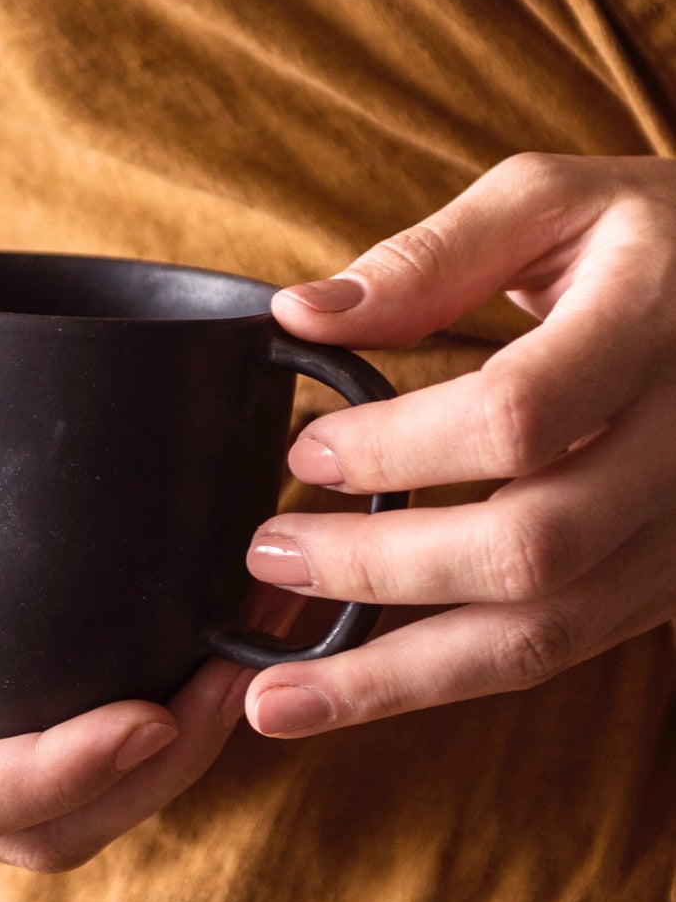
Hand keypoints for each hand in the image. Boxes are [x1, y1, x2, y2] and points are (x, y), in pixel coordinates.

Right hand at [0, 358, 259, 870]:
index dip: (50, 781)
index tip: (151, 712)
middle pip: (30, 837)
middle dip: (147, 783)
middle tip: (235, 681)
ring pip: (72, 824)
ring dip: (172, 769)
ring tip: (251, 668)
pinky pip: (82, 773)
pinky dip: (164, 735)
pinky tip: (225, 654)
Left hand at [242, 152, 675, 738]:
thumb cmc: (653, 240)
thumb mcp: (556, 202)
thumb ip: (433, 256)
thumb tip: (302, 315)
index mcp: (651, 330)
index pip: (519, 414)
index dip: (398, 446)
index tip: (307, 451)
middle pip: (530, 549)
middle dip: (380, 568)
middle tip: (266, 555)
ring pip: (545, 637)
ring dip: (397, 678)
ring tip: (274, 700)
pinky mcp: (670, 585)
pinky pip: (556, 651)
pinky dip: (445, 679)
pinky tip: (357, 688)